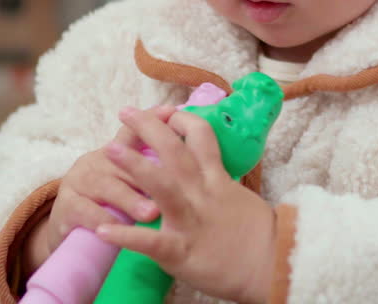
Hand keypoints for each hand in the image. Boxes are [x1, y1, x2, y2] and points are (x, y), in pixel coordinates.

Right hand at [24, 105, 178, 270]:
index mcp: (114, 152)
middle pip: (123, 161)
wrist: (68, 232)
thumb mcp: (129, 185)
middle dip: (149, 172)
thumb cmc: (109, 205)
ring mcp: (78, 182)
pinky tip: (119, 231)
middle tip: (173, 186)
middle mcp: (95, 161)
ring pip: (107, 187)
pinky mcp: (65, 207)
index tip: (172, 111)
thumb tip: (190, 157)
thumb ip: (152, 170)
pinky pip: (86, 212)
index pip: (133, 131)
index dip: (151, 119)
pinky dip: (104, 221)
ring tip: (151, 214)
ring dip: (130, 200)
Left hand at [99, 107, 276, 303]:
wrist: (273, 267)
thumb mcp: (243, 199)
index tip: (167, 111)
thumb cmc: (263, 237)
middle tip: (126, 112)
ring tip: (108, 150)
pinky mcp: (182, 250)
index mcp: (218, 180)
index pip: (201, 137)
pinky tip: (103, 231)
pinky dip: (126, 235)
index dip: (183, 119)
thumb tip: (213, 174)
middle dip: (149, 128)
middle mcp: (202, 193)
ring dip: (134, 165)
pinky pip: (150, 241)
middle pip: (174, 150)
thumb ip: (223, 184)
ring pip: (161, 185)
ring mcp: (191, 220)